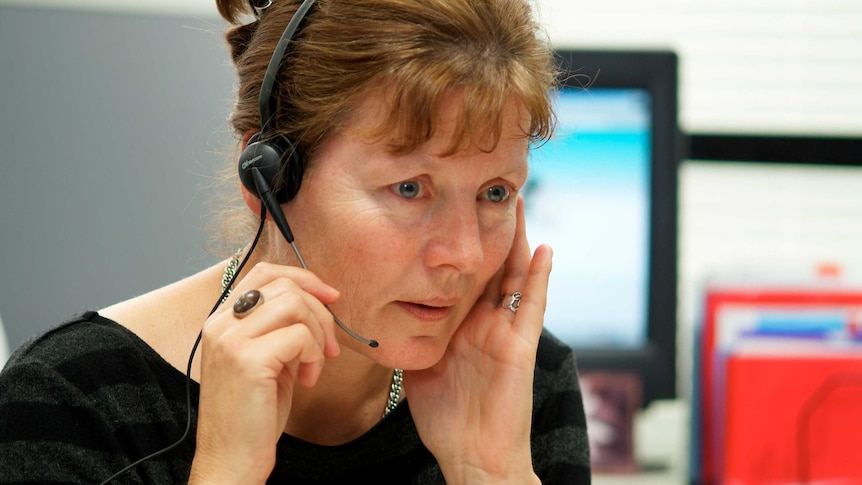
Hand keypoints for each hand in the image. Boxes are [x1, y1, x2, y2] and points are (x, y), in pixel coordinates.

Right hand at [189, 263, 340, 483]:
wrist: (231, 459)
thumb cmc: (254, 414)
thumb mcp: (268, 359)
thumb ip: (282, 327)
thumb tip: (320, 298)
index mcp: (221, 321)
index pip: (263, 272)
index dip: (302, 277)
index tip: (330, 297)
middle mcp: (220, 324)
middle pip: (284, 285)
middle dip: (320, 311)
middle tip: (330, 346)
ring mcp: (230, 340)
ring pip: (295, 304)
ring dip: (318, 334)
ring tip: (315, 365)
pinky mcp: (248, 359)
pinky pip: (300, 336)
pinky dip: (314, 356)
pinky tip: (307, 381)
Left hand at [405, 198, 549, 483]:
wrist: (471, 454)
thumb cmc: (446, 419)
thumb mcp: (421, 368)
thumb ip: (414, 338)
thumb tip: (388, 314)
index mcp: (463, 327)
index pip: (464, 279)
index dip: (462, 248)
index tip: (453, 214)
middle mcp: (486, 324)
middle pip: (491, 268)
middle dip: (491, 233)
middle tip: (488, 194)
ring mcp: (505, 333)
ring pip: (514, 277)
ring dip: (517, 241)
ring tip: (516, 204)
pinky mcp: (520, 346)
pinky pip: (531, 305)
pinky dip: (540, 277)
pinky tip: (543, 248)